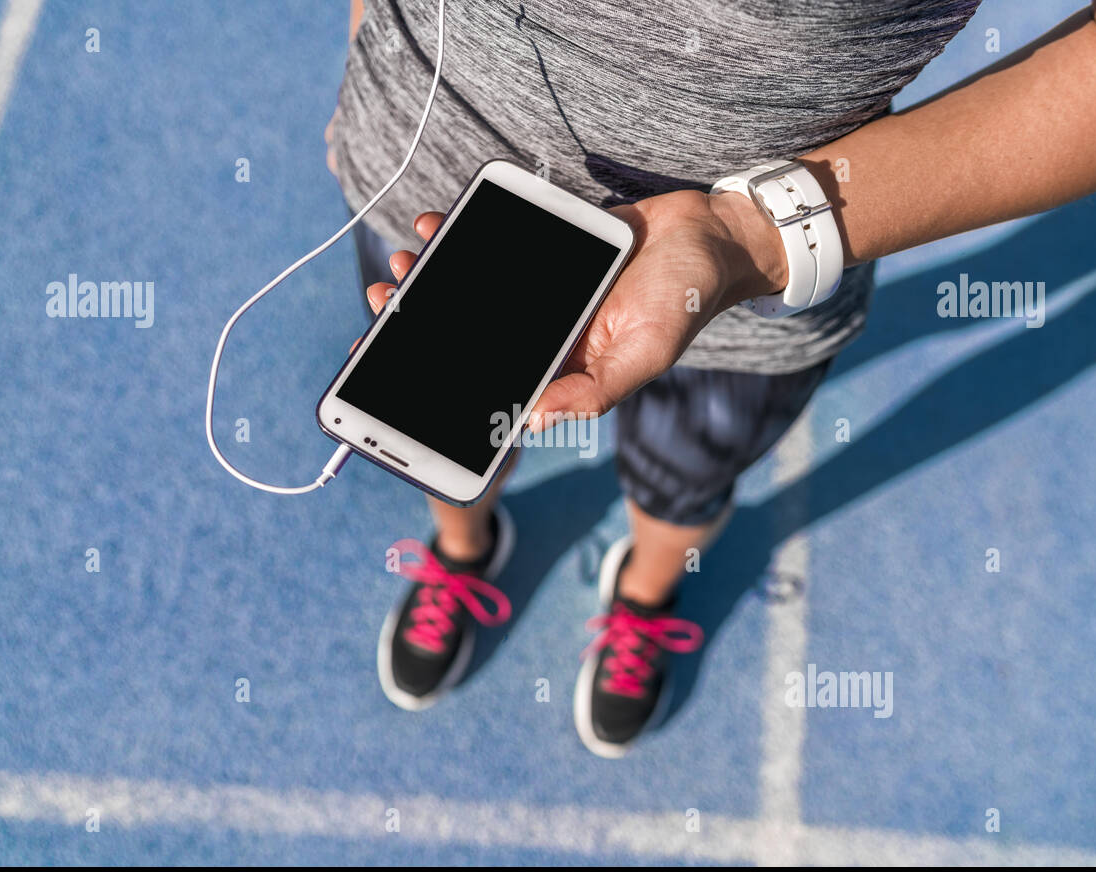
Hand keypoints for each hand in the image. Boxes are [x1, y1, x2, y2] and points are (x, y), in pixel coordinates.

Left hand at [364, 190, 786, 424]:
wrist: (710, 233)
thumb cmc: (686, 299)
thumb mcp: (645, 352)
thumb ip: (593, 391)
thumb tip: (532, 421)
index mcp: (566, 368)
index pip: (499, 384)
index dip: (450, 385)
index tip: (401, 371)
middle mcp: (550, 335)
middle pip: (477, 336)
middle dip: (427, 321)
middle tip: (384, 301)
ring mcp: (546, 295)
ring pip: (478, 293)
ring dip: (436, 279)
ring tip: (400, 265)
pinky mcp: (548, 254)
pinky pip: (497, 251)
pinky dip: (464, 238)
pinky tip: (434, 226)